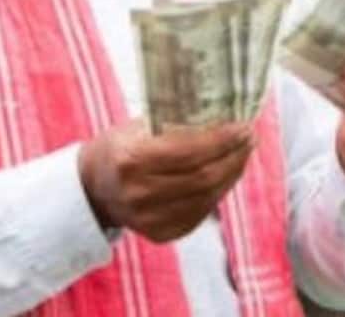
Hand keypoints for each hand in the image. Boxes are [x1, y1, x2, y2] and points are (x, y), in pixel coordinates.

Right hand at [78, 121, 253, 242]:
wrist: (95, 188)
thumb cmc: (123, 147)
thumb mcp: (140, 126)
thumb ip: (177, 122)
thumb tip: (225, 111)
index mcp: (130, 160)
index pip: (189, 152)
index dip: (222, 140)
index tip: (243, 125)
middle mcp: (137, 194)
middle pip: (203, 177)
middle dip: (234, 155)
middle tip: (249, 136)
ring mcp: (147, 219)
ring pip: (207, 197)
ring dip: (232, 172)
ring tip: (242, 152)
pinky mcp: (160, 234)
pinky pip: (201, 212)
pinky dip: (219, 191)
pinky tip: (227, 173)